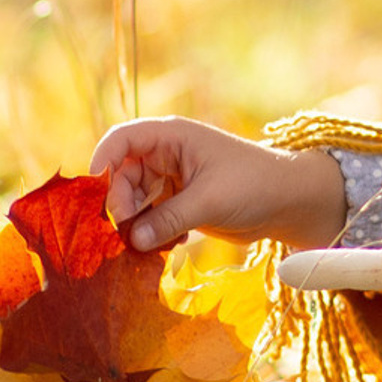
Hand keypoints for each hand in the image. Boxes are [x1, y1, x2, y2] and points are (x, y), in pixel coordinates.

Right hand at [90, 117, 345, 253]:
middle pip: (122, 175)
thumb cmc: (253, 185)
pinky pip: (150, 216)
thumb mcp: (209, 201)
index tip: (93, 193)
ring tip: (144, 244)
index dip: (102, 161)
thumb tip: (132, 240)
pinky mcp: (179, 202)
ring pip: (134, 199)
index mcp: (172, 137)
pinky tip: (169, 243)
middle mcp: (167, 154)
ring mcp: (172, 178)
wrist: (288, 201)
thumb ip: (168, 219)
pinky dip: (151, 230)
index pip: (123, 139)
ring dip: (135, 222)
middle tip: (124, 233)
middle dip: (120, 203)